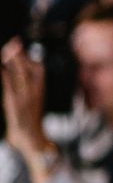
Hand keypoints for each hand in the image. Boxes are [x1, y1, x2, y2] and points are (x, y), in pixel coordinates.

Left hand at [1, 38, 48, 155]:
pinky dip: (5, 76)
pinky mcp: (14, 104)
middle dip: (20, 54)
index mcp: (40, 90)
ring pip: (20, 75)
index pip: (38, 69)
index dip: (30, 56)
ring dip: (13, 61)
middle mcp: (34, 92)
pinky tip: (1, 68)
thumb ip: (28, 88)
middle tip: (14, 41)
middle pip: (28, 69)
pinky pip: (9, 86)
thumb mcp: (32, 102)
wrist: (32, 140)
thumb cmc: (29, 122)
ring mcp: (24, 97)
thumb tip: (18, 74)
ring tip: (8, 49)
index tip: (21, 45)